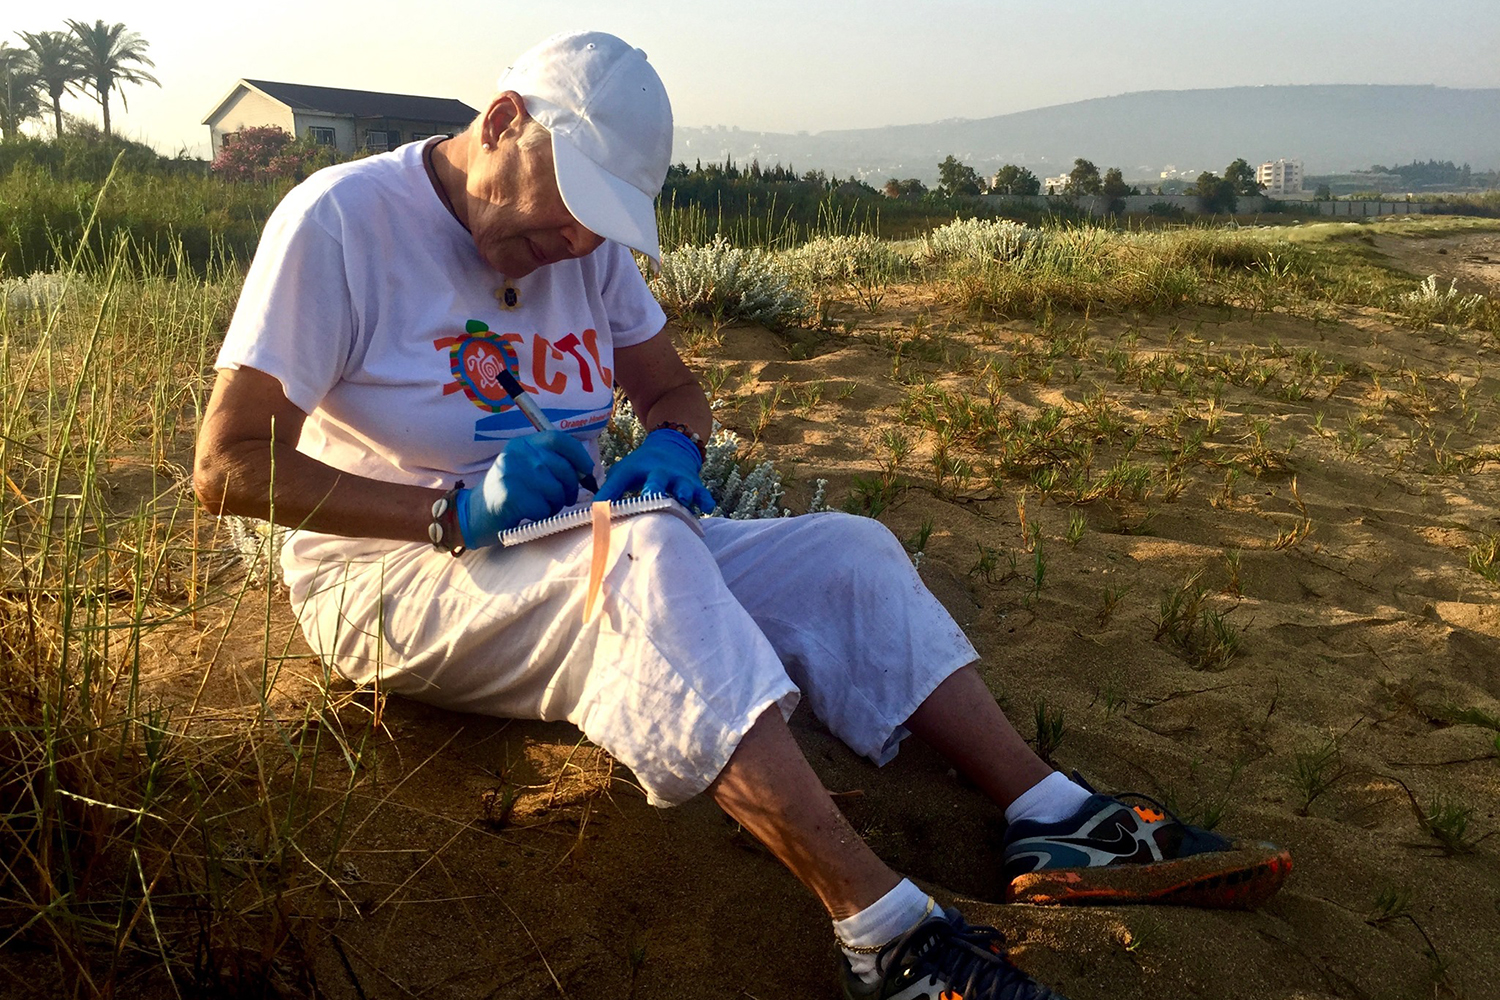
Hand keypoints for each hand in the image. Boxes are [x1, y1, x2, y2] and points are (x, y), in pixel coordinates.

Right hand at [455, 431, 594, 546]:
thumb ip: (550, 463)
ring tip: (542, 507)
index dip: (578, 455)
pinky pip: (543, 507)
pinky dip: (542, 515)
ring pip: (555, 490)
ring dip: (555, 504)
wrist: (472, 515)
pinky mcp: (510, 496)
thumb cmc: (507, 494)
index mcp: (522, 444)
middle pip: (562, 468)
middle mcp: (516, 454)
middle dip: (571, 488)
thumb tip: (586, 471)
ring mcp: (512, 473)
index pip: (558, 439)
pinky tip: (530, 515)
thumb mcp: (524, 469)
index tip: (587, 471)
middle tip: (564, 499)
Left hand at [595, 428, 714, 512]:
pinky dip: (704, 499)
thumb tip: (590, 515)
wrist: (673, 447)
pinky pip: (702, 493)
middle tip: (651, 497)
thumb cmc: (642, 468)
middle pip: (657, 481)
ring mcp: (679, 478)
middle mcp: (659, 472)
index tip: (603, 509)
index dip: (611, 495)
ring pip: (682, 486)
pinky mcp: (696, 485)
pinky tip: (706, 507)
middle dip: (654, 489)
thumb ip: (608, 493)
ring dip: (683, 493)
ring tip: (683, 500)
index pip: (620, 482)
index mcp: (638, 470)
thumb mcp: (622, 474)